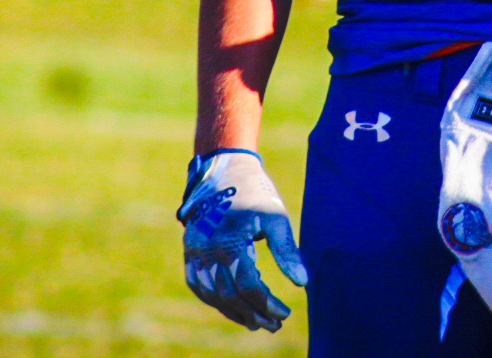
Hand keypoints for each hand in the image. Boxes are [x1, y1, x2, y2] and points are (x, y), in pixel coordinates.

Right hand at [178, 149, 308, 330]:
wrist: (223, 167)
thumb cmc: (254, 191)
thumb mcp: (275, 216)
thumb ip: (287, 251)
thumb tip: (302, 283)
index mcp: (230, 240)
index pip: (247, 286)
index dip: (267, 303)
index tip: (285, 312)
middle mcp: (207, 248)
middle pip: (228, 296)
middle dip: (252, 314)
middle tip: (273, 324)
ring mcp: (194, 250)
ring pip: (211, 294)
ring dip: (232, 312)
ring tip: (255, 321)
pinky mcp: (189, 248)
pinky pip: (197, 283)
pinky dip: (213, 299)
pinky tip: (231, 306)